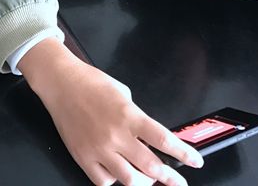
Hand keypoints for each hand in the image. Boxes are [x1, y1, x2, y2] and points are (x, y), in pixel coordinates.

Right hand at [18, 38, 202, 185]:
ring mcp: (99, 149)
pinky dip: (114, 180)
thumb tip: (147, 135)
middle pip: (151, 167)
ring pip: (129, 180)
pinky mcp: (83, 157)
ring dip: (143, 182)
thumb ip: (137, 117)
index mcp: (130, 116)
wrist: (61, 83)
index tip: (196, 162)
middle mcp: (117, 136)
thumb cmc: (92, 82)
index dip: (184, 154)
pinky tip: (117, 173)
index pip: (164, 140)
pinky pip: (104, 181)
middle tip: (178, 182)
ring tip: (147, 179)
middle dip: (170, 178)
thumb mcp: (124, 94)